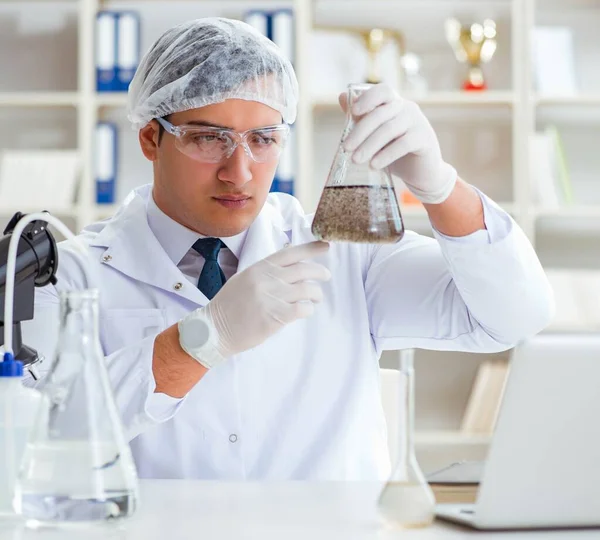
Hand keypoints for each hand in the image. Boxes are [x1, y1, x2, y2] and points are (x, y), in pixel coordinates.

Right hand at [204, 241, 330, 356]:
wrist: (214, 330)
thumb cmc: (229, 306)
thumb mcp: (245, 279)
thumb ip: (266, 272)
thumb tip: (290, 266)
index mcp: (260, 268)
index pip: (291, 253)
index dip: (311, 248)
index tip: (326, 246)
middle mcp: (267, 279)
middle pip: (304, 270)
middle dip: (320, 272)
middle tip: (326, 276)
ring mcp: (272, 297)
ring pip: (307, 290)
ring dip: (316, 294)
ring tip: (315, 298)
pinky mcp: (276, 316)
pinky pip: (303, 308)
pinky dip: (308, 309)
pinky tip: (305, 311)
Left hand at [340, 83, 456, 203]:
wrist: (421, 173)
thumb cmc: (395, 152)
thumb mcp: (375, 135)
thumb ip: (360, 118)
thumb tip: (342, 97)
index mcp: (394, 104)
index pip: (382, 91)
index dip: (368, 98)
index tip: (354, 111)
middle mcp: (407, 109)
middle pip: (380, 114)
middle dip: (360, 131)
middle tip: (346, 148)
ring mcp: (418, 122)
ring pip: (389, 129)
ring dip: (369, 145)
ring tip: (356, 160)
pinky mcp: (425, 139)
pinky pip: (404, 144)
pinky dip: (386, 155)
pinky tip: (374, 165)